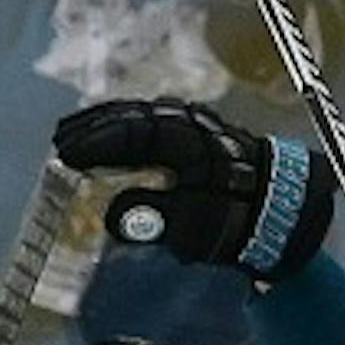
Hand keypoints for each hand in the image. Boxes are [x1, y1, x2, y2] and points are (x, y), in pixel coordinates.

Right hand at [52, 98, 336, 281]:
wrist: (285, 210)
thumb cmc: (238, 222)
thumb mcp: (195, 229)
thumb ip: (153, 219)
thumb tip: (111, 216)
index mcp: (185, 144)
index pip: (130, 136)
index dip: (94, 145)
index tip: (65, 156)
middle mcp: (189, 125)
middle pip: (131, 118)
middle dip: (93, 129)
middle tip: (60, 142)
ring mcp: (196, 124)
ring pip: (141, 115)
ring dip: (107, 123)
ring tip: (75, 134)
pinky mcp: (199, 131)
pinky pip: (155, 121)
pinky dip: (128, 125)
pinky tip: (114, 134)